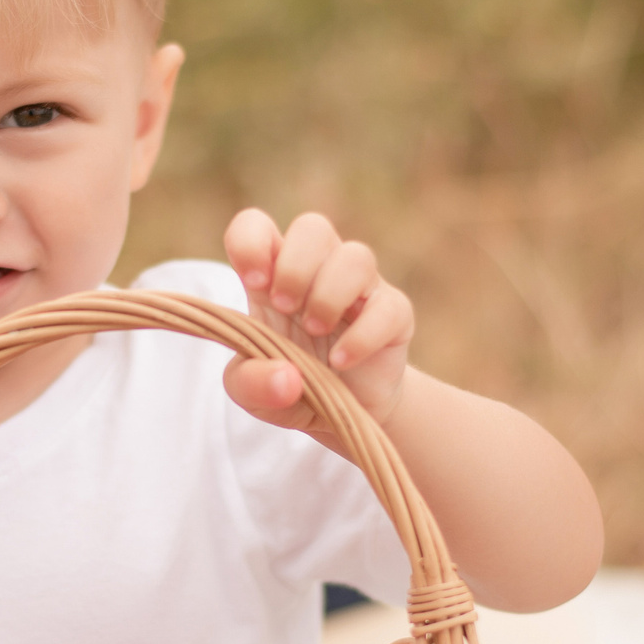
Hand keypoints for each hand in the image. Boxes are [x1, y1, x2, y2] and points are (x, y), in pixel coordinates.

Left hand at [221, 209, 412, 432]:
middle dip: (295, 267)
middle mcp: (318, 271)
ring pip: (356, 256)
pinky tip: (341, 360)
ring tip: (315, 331)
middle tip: (285, 308)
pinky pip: (388, 307)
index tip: (254, 283)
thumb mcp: (253, 395)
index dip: (250, 242)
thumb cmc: (292, 387)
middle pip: (312, 227)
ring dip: (328, 294)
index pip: (255, 226)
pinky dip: (362, 336)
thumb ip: (251, 383)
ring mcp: (360, 288)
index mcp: (273, 276)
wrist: (344, 418)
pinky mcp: (393, 314)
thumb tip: (286, 379)